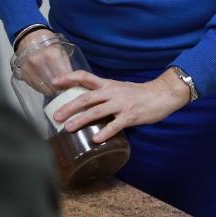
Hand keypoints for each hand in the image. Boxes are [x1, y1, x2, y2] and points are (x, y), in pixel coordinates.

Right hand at [14, 29, 72, 95]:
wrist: (30, 38)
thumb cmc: (48, 45)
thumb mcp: (62, 52)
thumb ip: (67, 68)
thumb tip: (73, 84)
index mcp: (52, 55)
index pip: (63, 78)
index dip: (69, 85)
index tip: (71, 87)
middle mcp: (39, 62)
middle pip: (54, 85)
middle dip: (61, 89)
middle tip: (64, 88)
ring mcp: (30, 69)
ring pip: (45, 89)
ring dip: (52, 90)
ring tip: (56, 87)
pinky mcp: (24, 75)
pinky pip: (36, 88)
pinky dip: (43, 89)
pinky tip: (47, 85)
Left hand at [50, 69, 190, 143]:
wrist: (161, 94)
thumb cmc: (139, 93)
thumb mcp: (119, 88)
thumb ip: (104, 94)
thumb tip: (86, 103)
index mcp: (108, 84)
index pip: (85, 77)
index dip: (69, 78)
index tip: (54, 82)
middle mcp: (112, 92)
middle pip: (86, 97)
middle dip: (69, 106)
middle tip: (56, 116)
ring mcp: (121, 104)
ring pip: (97, 111)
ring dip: (81, 120)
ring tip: (68, 128)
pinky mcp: (130, 116)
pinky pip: (115, 125)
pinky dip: (104, 132)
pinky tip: (95, 140)